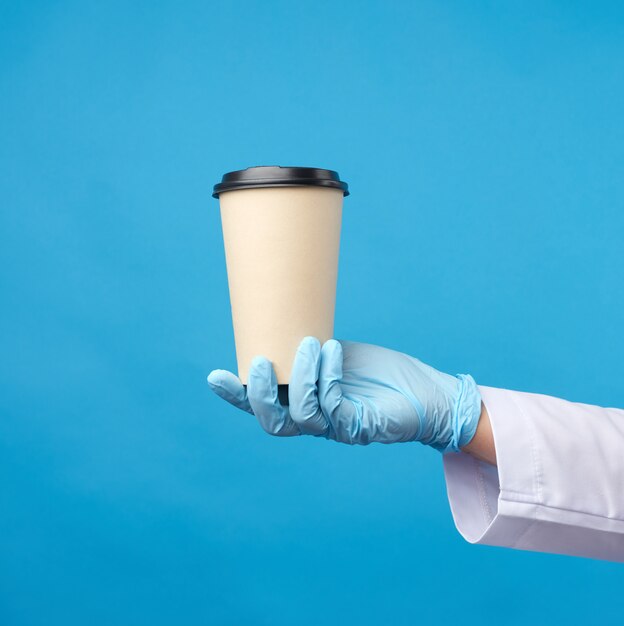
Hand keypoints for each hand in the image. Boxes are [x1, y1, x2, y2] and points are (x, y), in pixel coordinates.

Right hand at [207, 338, 480, 451]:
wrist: (424, 392)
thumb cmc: (379, 372)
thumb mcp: (336, 354)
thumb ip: (309, 349)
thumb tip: (285, 322)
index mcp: (303, 404)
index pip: (263, 406)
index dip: (237, 397)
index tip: (215, 377)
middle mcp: (315, 422)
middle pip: (273, 424)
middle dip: (261, 396)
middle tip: (260, 363)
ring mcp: (336, 428)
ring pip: (302, 417)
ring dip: (301, 378)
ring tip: (308, 343)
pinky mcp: (359, 427)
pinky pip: (334, 408)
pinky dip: (328, 378)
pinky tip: (332, 351)